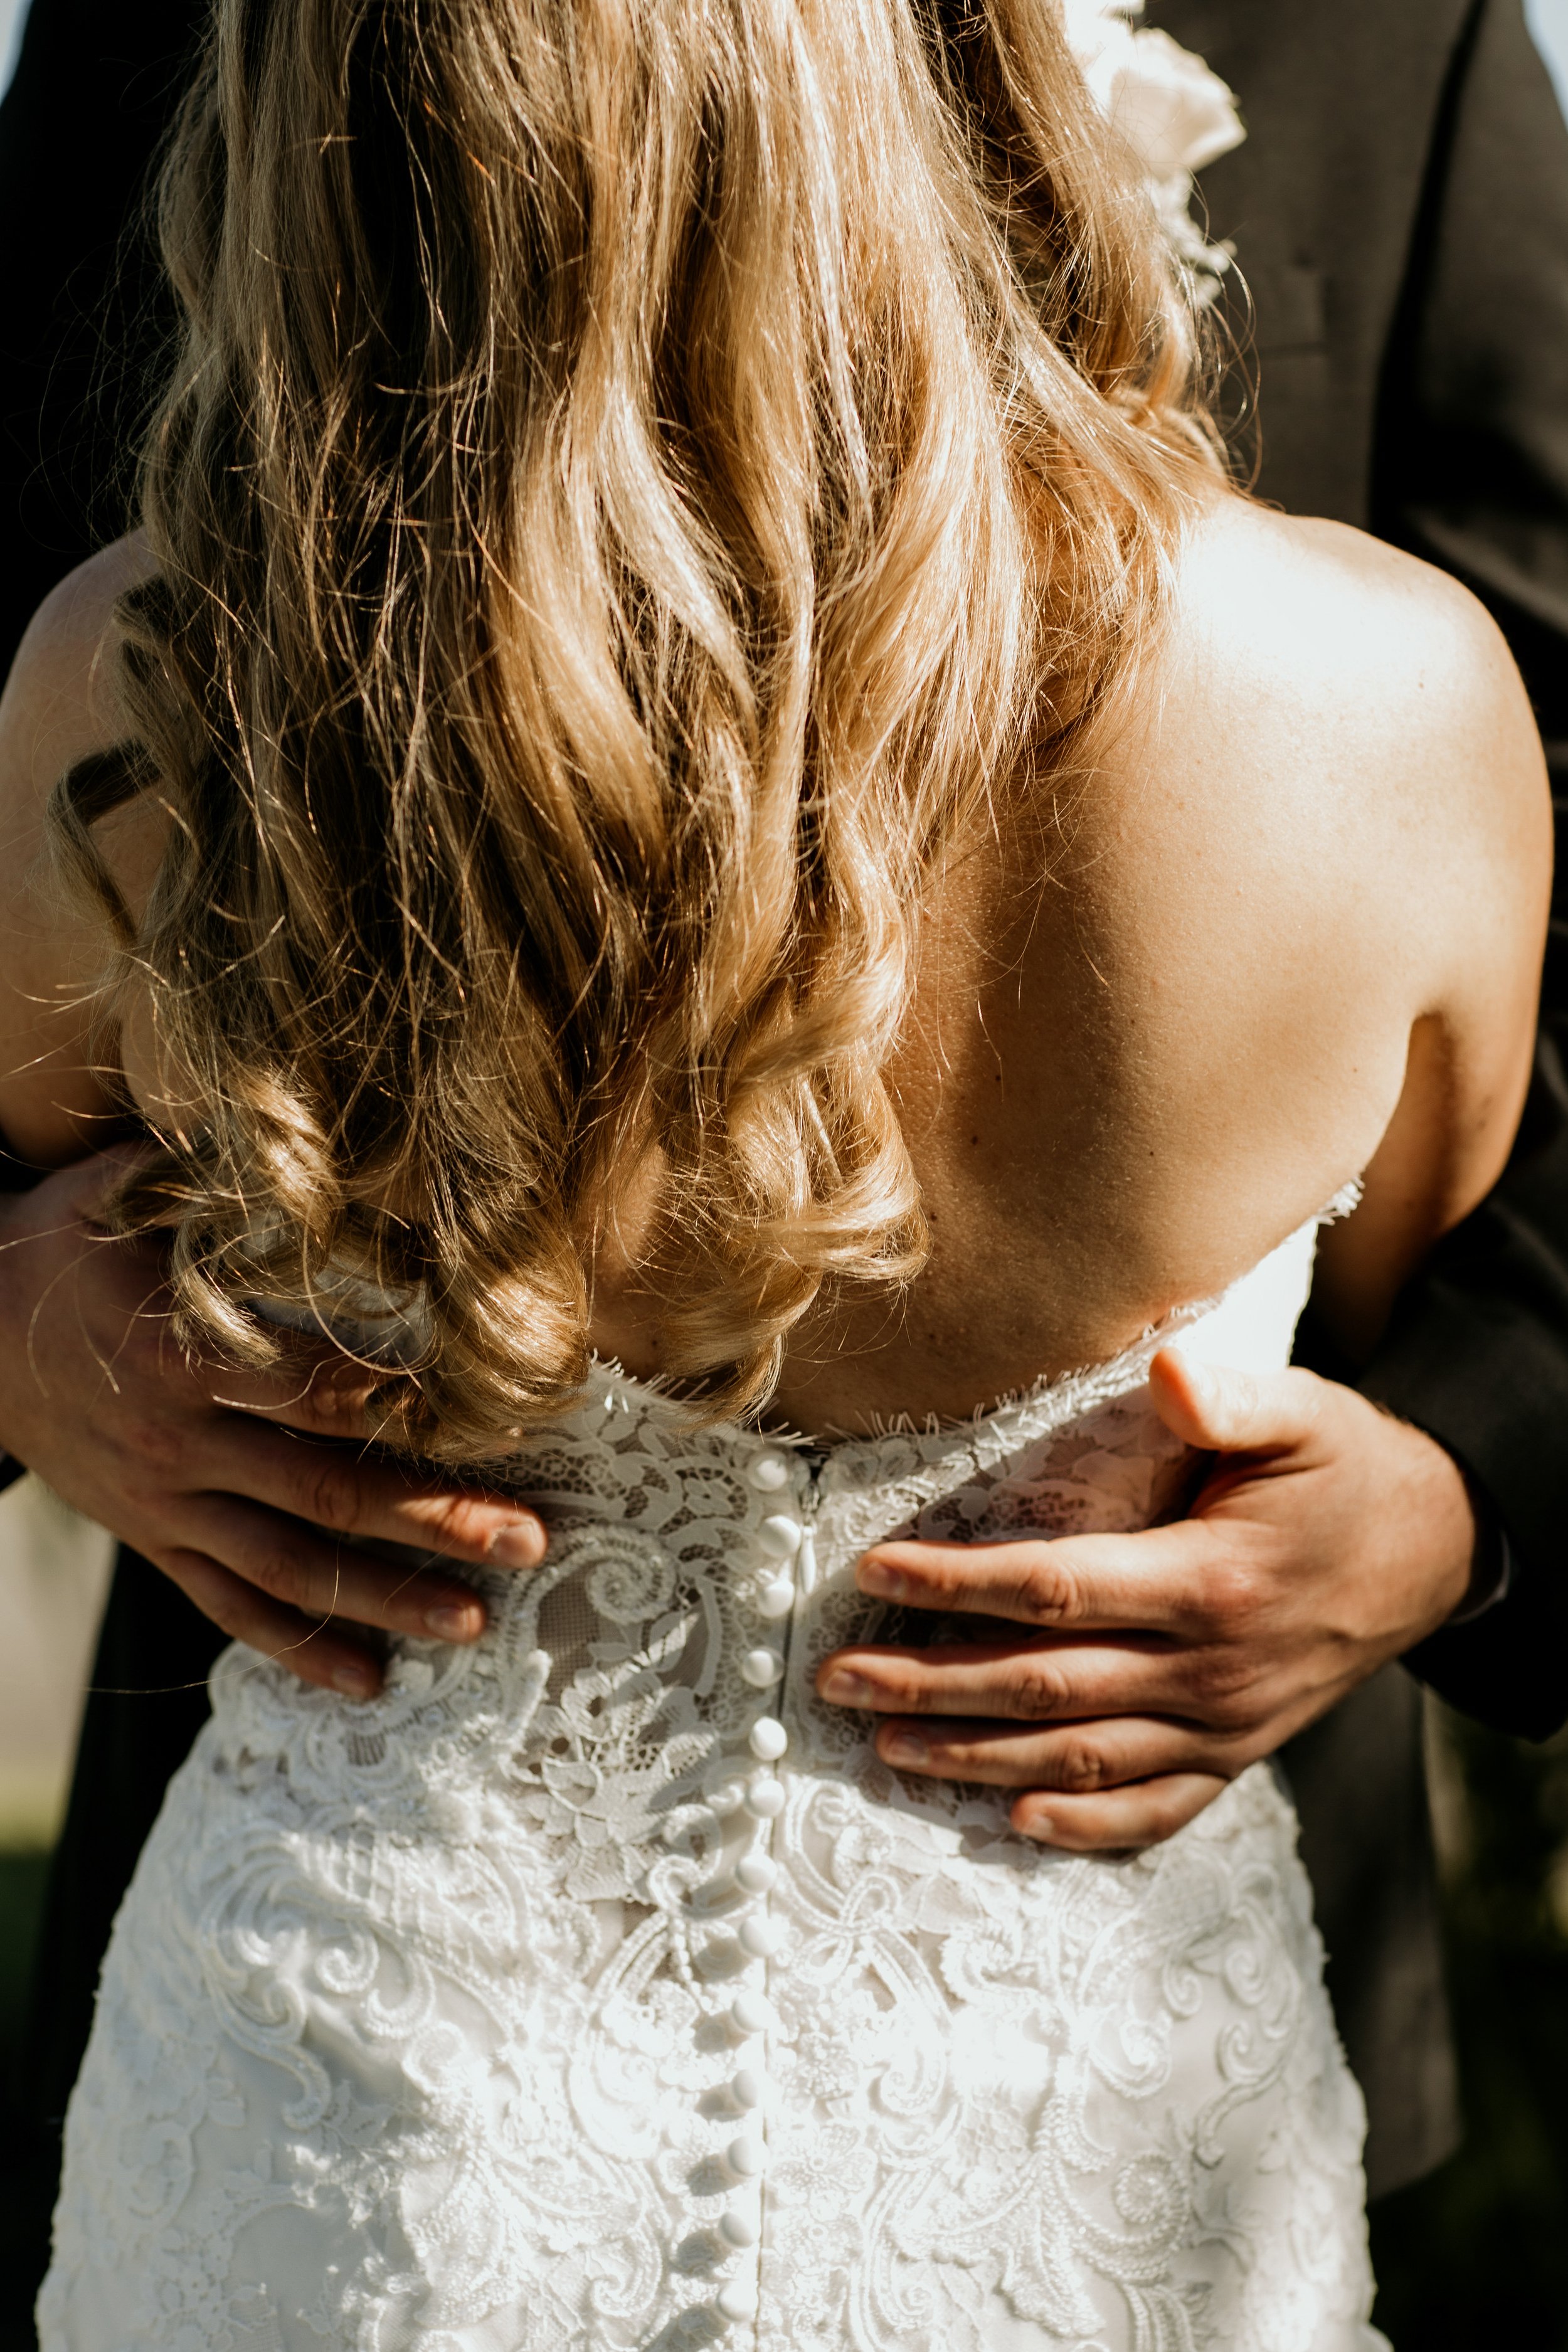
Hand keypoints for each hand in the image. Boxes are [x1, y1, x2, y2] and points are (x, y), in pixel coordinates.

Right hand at [0, 1151, 546, 1696]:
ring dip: (385, 1597)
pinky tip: (369, 1683)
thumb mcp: (122, 1188)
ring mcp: (167, 1503)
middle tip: (529, 1542)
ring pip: (289, 1567)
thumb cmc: (68, 1246)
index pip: (315, 1390)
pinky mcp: (154, 1539)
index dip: (402, 1410)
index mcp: (187, 1355)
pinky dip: (298, 1651)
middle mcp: (181, 1441)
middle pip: (325, 1490)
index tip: (493, 1422)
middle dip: (433, 1519)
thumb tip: (313, 1124)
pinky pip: (229, 1607)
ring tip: (474, 1622)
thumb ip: (214, 1165)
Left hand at [816, 1346, 1476, 1849]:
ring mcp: (1224, 1728)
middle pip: (1046, 1688)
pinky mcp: (1236, 1757)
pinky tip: (1013, 1824)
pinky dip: (1083, 1829)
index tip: (875, 1571)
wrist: (1432, 1554)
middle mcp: (1210, 1671)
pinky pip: (1154, 1812)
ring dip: (976, 1760)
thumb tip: (1165, 1370)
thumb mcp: (1304, 1413)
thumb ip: (1230, 1397)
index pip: (1056, 1588)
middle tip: (837, 1677)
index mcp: (1210, 1581)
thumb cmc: (1347, 1471)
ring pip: (1081, 1762)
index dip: (960, 1584)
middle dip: (932, 1685)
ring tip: (886, 1746)